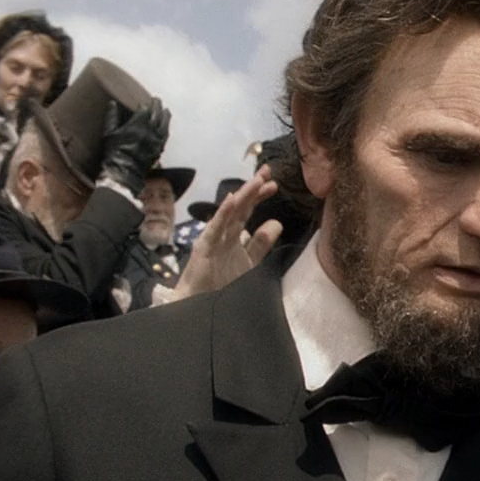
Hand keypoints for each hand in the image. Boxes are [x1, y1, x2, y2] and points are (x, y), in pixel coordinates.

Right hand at [99, 98, 170, 195]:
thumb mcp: (109, 133)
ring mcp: (156, 140)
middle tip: (157, 100)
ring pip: (164, 124)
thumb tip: (112, 103)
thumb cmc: (114, 152)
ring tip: (166, 110)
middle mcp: (150, 131)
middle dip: (157, 106)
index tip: (144, 102)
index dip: (145, 105)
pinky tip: (166, 126)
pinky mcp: (159, 149)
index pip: (145, 110)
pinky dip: (166, 129)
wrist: (124, 172)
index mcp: (137, 125)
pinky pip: (165, 136)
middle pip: (156, 114)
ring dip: (165, 116)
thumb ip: (112, 117)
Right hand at [167, 165, 281, 302]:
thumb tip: (276, 223)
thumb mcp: (249, 263)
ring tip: (256, 181)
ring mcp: (213, 240)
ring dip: (242, 196)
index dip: (259, 197)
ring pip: (229, 214)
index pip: (247, 211)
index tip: (273, 184)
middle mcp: (223, 235)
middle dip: (252, 189)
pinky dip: (222, 214)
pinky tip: (231, 200)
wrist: (203, 309)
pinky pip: (214, 229)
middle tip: (266, 171)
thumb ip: (261, 244)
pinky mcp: (204, 249)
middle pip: (239, 207)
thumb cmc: (222, 287)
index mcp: (233, 237)